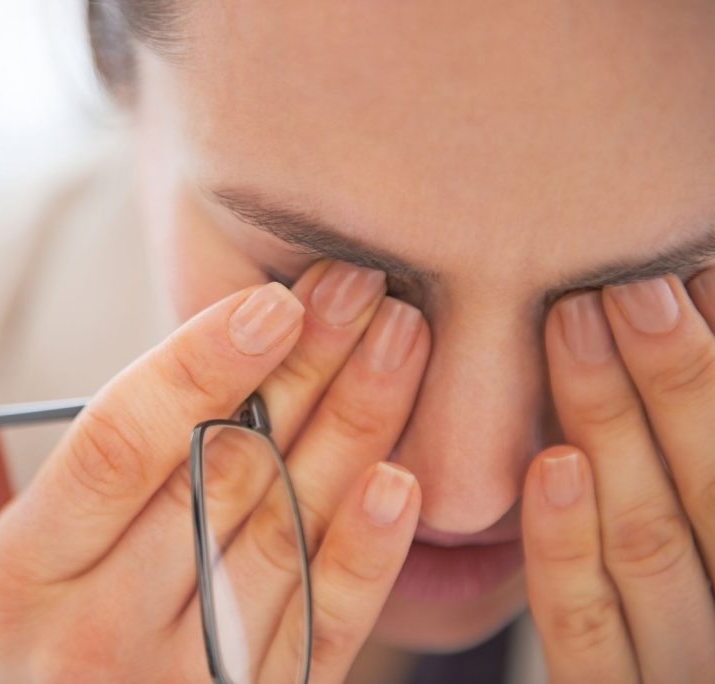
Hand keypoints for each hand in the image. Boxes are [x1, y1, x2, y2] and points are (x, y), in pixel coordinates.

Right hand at [0, 260, 429, 682]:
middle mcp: (97, 636)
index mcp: (18, 582)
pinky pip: (323, 632)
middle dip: (299, 372)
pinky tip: (401, 480)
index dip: (196, 365)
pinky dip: (365, 556)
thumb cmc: (17, 660)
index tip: (271, 300)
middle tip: (362, 289)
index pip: (116, 447)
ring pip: (281, 537)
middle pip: (215, 476)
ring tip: (404, 343)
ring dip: (352, 431)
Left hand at [523, 270, 714, 682]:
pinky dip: (566, 542)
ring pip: (646, 540)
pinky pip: (581, 621)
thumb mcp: (698, 516)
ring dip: (612, 425)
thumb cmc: (689, 585)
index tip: (693, 278)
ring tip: (574, 325)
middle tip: (627, 287)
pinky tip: (550, 461)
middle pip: (709, 491)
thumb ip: (692, 452)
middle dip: (675, 381)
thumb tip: (706, 294)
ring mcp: (682, 666)